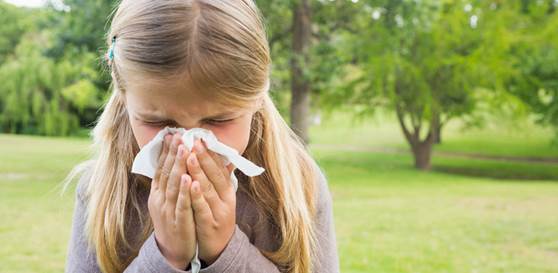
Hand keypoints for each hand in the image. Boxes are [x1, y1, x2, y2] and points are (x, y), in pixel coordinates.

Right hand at [147, 133, 196, 269]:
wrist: (173, 251)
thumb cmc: (175, 220)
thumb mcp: (170, 199)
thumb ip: (174, 181)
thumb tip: (180, 160)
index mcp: (157, 193)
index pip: (161, 168)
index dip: (166, 151)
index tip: (171, 134)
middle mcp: (159, 199)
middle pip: (166, 173)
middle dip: (172, 153)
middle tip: (178, 135)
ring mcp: (167, 210)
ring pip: (173, 185)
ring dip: (178, 166)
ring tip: (183, 149)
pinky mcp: (178, 221)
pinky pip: (181, 204)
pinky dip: (184, 191)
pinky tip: (187, 178)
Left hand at [186, 139, 236, 264]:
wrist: (219, 248)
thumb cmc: (216, 218)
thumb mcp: (221, 197)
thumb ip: (220, 179)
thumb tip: (222, 157)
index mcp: (227, 191)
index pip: (219, 168)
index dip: (210, 153)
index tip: (200, 138)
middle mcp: (225, 199)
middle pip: (214, 175)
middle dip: (203, 157)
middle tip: (193, 140)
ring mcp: (218, 212)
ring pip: (208, 189)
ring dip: (199, 171)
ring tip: (190, 156)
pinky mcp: (210, 224)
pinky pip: (203, 207)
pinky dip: (198, 195)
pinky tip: (191, 183)